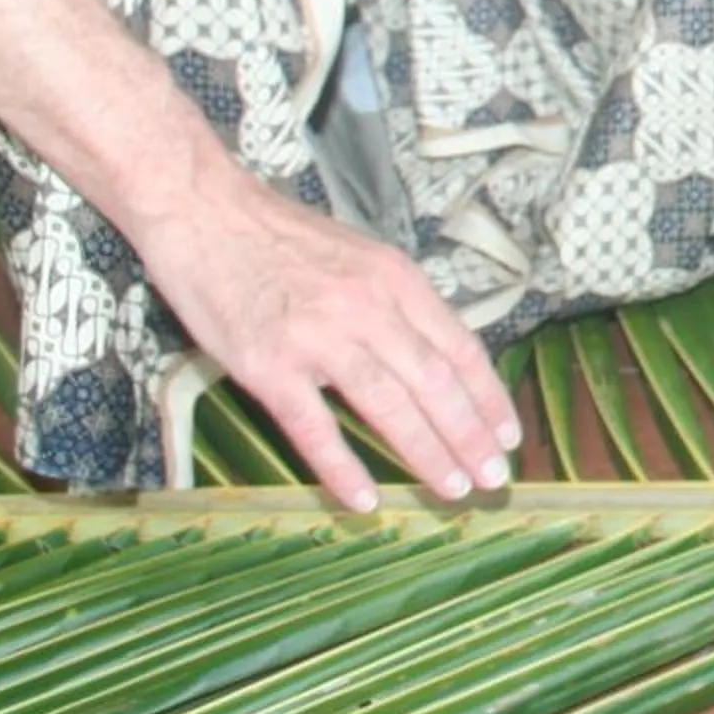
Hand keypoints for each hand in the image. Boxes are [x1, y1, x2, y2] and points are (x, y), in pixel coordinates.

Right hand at [134, 167, 518, 512]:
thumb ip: (397, 303)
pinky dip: (342, 468)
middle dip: (470, 436)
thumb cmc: (281, 237)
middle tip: (494, 480)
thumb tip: (437, 358)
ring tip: (453, 490)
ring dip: (426, 453)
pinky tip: (365, 500)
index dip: (488, 397)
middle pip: (434, 382)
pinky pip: (314, 427)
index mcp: (395, 278)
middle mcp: (367, 306)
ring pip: (388, 406)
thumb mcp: (360, 255)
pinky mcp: (267, 366)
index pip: (459, 347)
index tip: (508, 436)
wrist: (205, 213)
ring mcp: (317, 337)